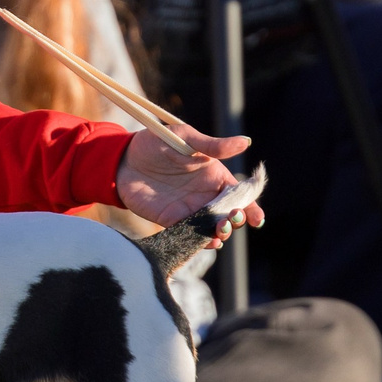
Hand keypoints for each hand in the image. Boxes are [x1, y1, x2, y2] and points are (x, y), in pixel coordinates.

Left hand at [116, 126, 263, 229]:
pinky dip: (200, 242)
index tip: (258, 218)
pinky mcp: (171, 220)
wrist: (123, 158)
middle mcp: (205, 196)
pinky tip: (208, 242)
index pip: (240, 195)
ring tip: (219, 231)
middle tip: (231, 219)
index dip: (252, 207)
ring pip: (212, 228)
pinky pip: (190, 235)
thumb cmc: (158, 142)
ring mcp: (189, 209)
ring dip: (220, 233)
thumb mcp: (186, 138)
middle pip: (229, 215)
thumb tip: (246, 142)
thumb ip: (213, 146)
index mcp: (215, 176)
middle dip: (236, 221)